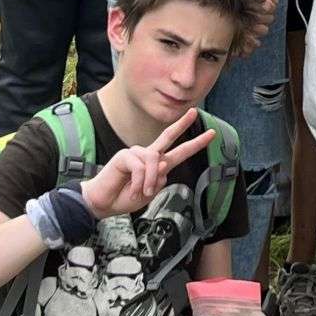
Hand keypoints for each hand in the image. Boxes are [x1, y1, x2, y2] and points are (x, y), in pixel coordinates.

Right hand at [80, 111, 214, 219]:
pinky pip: (140, 167)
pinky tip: (133, 189)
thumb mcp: (149, 194)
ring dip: (150, 181)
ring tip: (143, 193)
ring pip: (155, 160)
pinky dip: (140, 181)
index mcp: (157, 165)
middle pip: (168, 136)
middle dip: (183, 124)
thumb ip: (159, 181)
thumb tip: (164, 165)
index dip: (195, 143)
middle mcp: (148, 155)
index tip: (211, 134)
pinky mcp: (124, 156)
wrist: (103, 203)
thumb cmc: (124, 197)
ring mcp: (136, 153)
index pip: (179, 151)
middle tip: (194, 112)